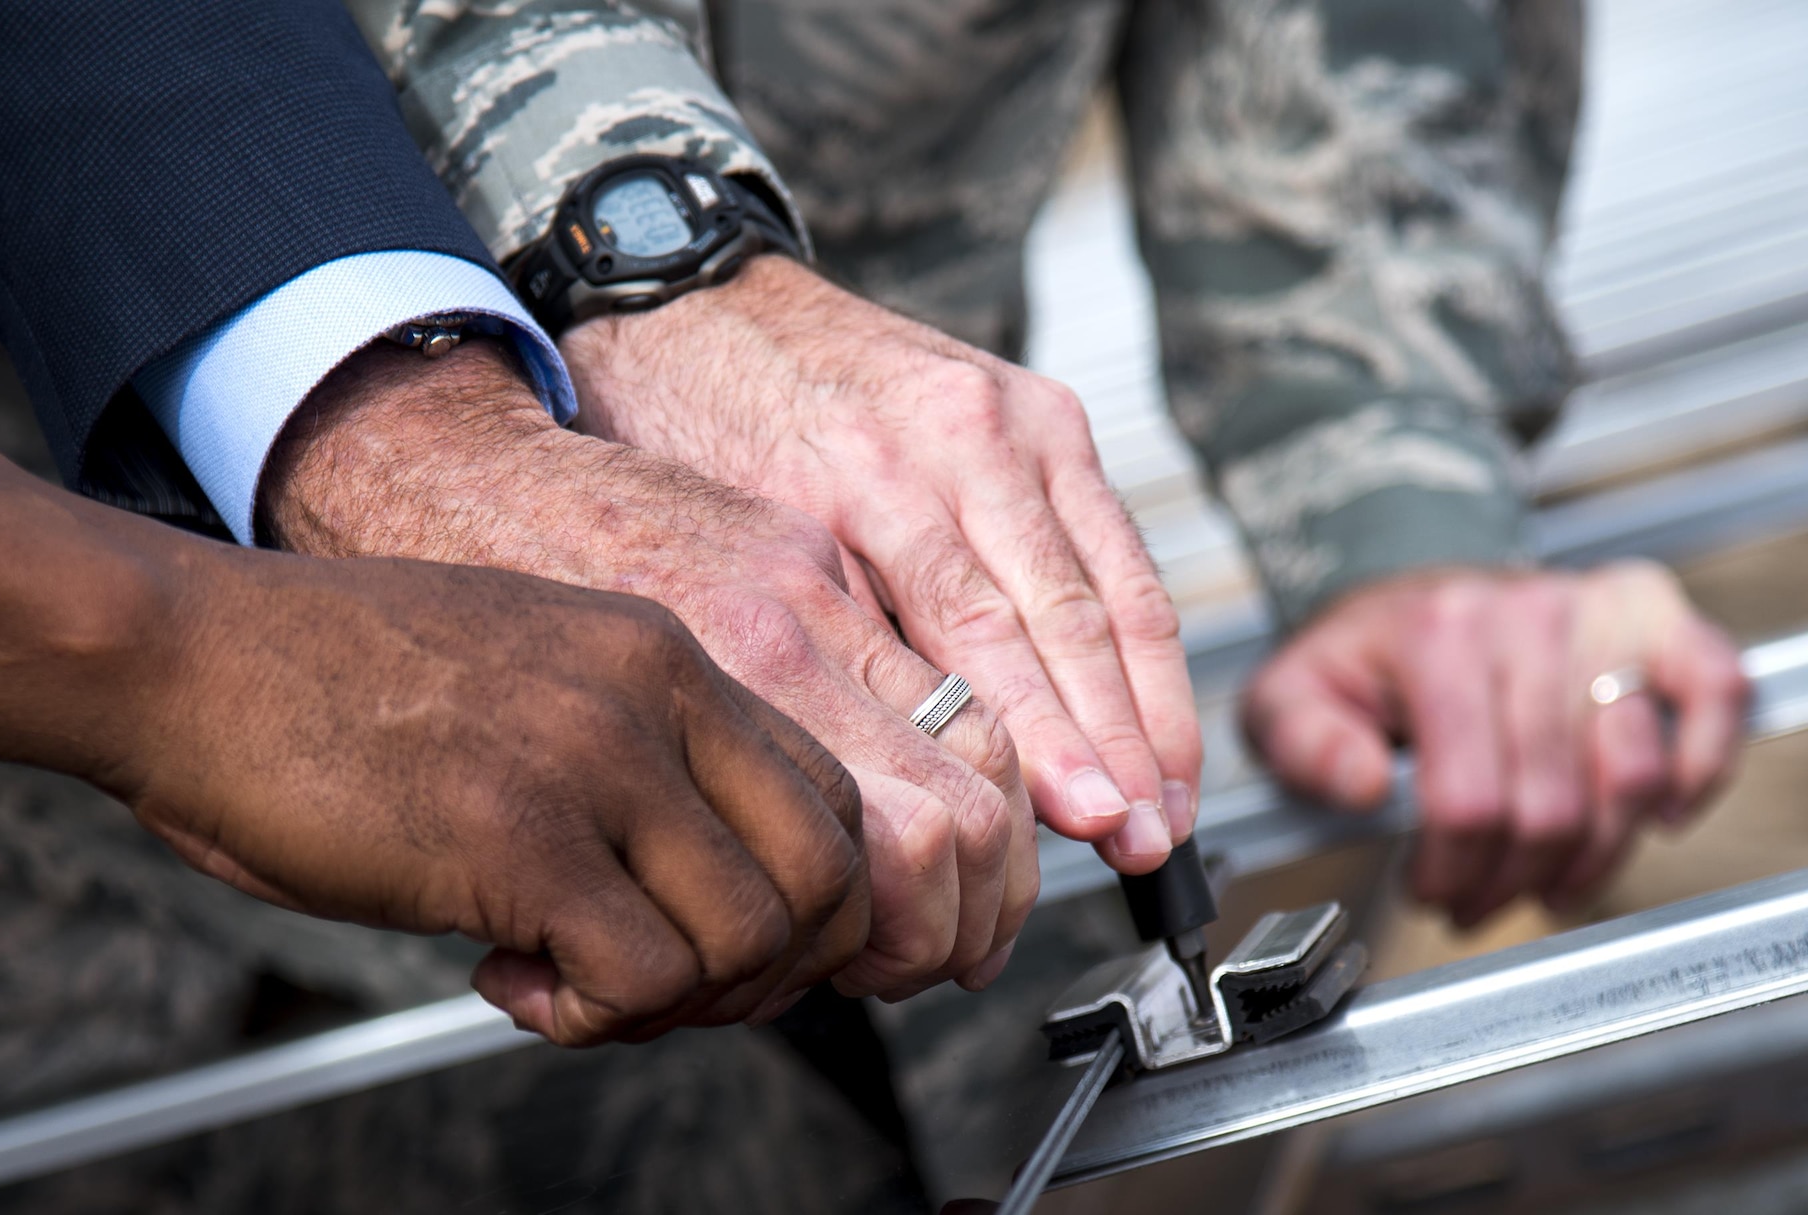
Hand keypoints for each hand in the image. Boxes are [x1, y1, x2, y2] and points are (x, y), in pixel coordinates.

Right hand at [125, 549, 869, 1045]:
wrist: (184, 654)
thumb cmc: (332, 683)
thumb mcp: (528, 678)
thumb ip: (629, 752)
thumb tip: (702, 881)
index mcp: (663, 653)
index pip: (830, 798)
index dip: (795, 904)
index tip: (699, 937)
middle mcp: (653, 692)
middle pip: (829, 875)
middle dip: (768, 971)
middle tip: (658, 986)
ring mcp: (593, 758)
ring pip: (752, 938)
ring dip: (670, 1002)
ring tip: (560, 979)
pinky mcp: (517, 836)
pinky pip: (644, 979)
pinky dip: (591, 1017)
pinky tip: (504, 975)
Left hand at [561, 255, 1202, 873]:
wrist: (706, 297)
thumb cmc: (699, 421)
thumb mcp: (738, 539)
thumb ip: (837, 637)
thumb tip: (924, 764)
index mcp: (872, 473)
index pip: (980, 627)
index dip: (1045, 736)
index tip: (1087, 820)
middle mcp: (960, 436)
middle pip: (1064, 614)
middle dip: (1115, 741)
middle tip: (1145, 841)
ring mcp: (1017, 415)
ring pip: (1111, 582)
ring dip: (1150, 706)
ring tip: (1169, 807)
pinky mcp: (1046, 410)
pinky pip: (1114, 539)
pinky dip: (1144, 635)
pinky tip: (1159, 714)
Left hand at [1241, 562, 1748, 924]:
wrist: (1402, 592)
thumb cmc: (1358, 658)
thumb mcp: (1288, 699)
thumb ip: (1303, 746)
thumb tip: (1363, 786)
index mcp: (1438, 634)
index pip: (1468, 798)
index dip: (1452, 868)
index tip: (1429, 888)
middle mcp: (1528, 616)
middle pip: (1549, 805)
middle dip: (1509, 878)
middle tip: (1478, 897)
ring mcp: (1598, 613)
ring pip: (1631, 778)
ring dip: (1591, 856)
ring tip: (1544, 881)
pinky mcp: (1653, 615)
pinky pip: (1714, 694)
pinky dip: (1701, 767)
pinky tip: (1659, 816)